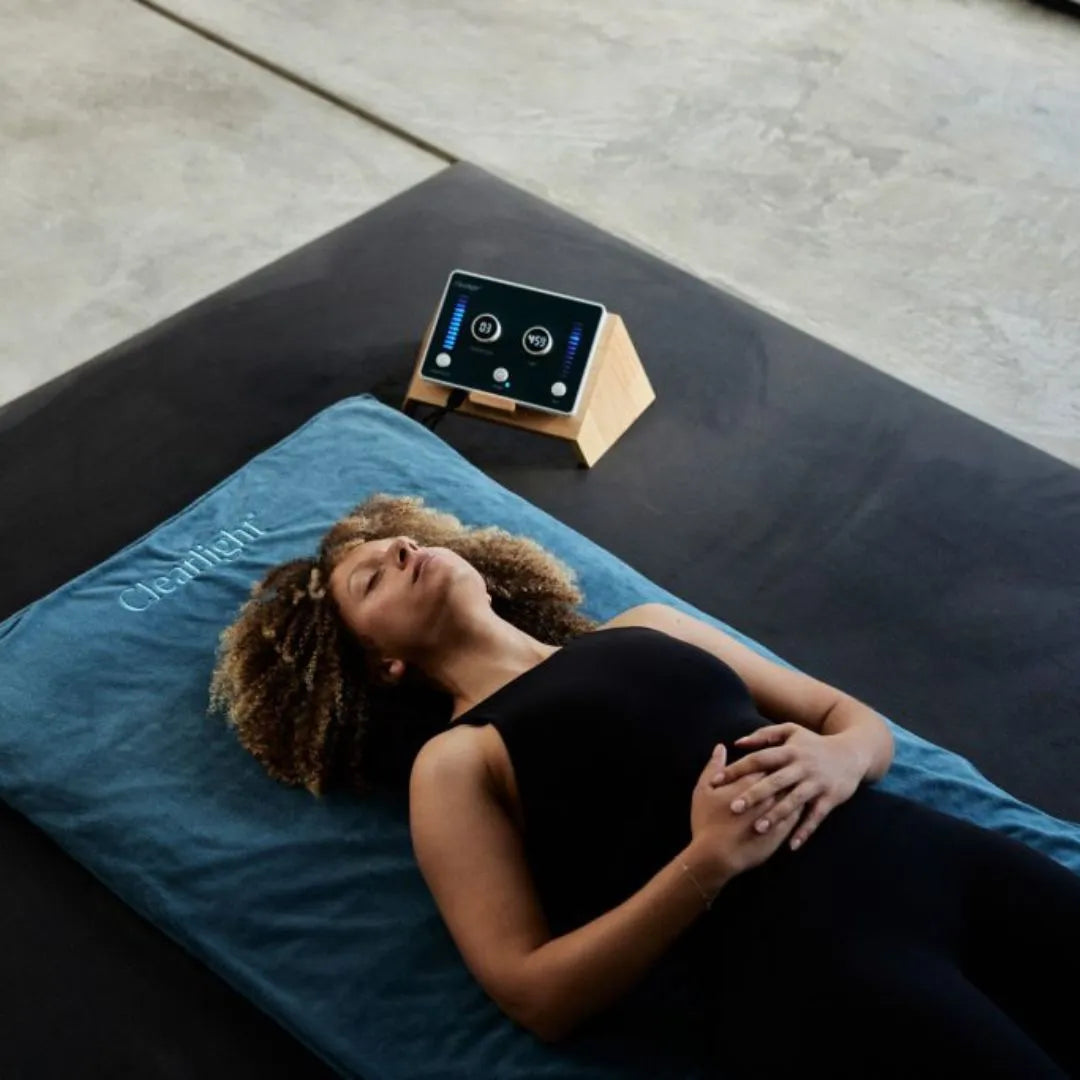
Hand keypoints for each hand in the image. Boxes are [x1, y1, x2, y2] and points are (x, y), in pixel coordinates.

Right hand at [690, 744, 800, 879]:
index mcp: (750, 780)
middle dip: (783, 770)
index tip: (765, 757)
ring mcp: (778, 813)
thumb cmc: (707, 820)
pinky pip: (797, 817)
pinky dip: (797, 809)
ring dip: (793, 788)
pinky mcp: (783, 831)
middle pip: (782, 775)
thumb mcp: (703, 790)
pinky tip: (796, 807)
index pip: (765, 760)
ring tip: (794, 784)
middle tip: (783, 768)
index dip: (765, 758)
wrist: (717, 856)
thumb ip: (714, 766)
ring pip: (793, 794)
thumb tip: (721, 747)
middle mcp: (769, 794)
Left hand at [709, 724, 861, 850]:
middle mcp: (802, 766)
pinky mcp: (830, 798)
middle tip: (733, 808)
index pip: (758, 759)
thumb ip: (764, 736)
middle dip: (753, 795)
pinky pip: (816, 817)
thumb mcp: (791, 732)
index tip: (716, 781)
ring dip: (776, 815)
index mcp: (789, 751)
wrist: (852, 753)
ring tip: (757, 829)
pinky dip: (805, 831)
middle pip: (774, 781)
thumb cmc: (813, 743)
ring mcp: (817, 783)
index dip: (736, 769)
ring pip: (794, 801)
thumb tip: (737, 742)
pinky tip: (791, 845)